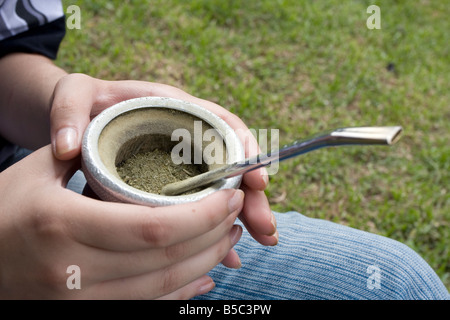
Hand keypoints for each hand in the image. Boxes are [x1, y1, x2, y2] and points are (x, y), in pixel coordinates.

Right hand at [0, 145, 242, 298]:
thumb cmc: (3, 209)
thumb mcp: (37, 172)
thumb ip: (92, 157)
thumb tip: (146, 148)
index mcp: (63, 224)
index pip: (156, 227)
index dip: (204, 214)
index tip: (230, 195)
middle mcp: (73, 270)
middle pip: (168, 259)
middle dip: (214, 235)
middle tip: (236, 213)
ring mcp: (79, 301)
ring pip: (164, 287)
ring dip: (206, 261)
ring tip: (228, 237)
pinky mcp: (84, 313)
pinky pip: (148, 307)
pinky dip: (182, 292)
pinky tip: (204, 275)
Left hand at [50, 73, 277, 245]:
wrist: (78, 122)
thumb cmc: (82, 105)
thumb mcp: (73, 96)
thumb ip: (68, 110)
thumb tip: (68, 147)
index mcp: (175, 108)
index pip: (222, 124)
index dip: (244, 150)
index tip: (255, 180)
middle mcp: (187, 137)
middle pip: (231, 163)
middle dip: (251, 196)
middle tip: (265, 228)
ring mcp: (183, 163)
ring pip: (222, 188)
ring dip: (241, 216)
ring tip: (259, 242)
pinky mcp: (173, 185)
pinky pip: (202, 206)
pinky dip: (214, 229)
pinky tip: (224, 253)